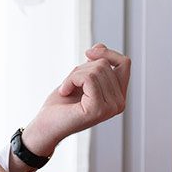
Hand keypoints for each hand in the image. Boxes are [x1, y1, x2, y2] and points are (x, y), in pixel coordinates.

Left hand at [20, 44, 130, 158]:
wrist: (46, 125)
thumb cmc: (61, 105)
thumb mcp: (80, 77)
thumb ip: (94, 64)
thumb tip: (100, 46)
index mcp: (118, 96)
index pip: (125, 63)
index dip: (107, 53)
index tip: (88, 54)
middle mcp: (119, 104)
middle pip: (105, 65)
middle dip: (82, 68)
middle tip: (70, 84)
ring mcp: (110, 108)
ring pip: (96, 70)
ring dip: (74, 75)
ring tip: (67, 89)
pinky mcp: (97, 109)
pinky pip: (88, 78)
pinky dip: (71, 80)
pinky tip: (65, 91)